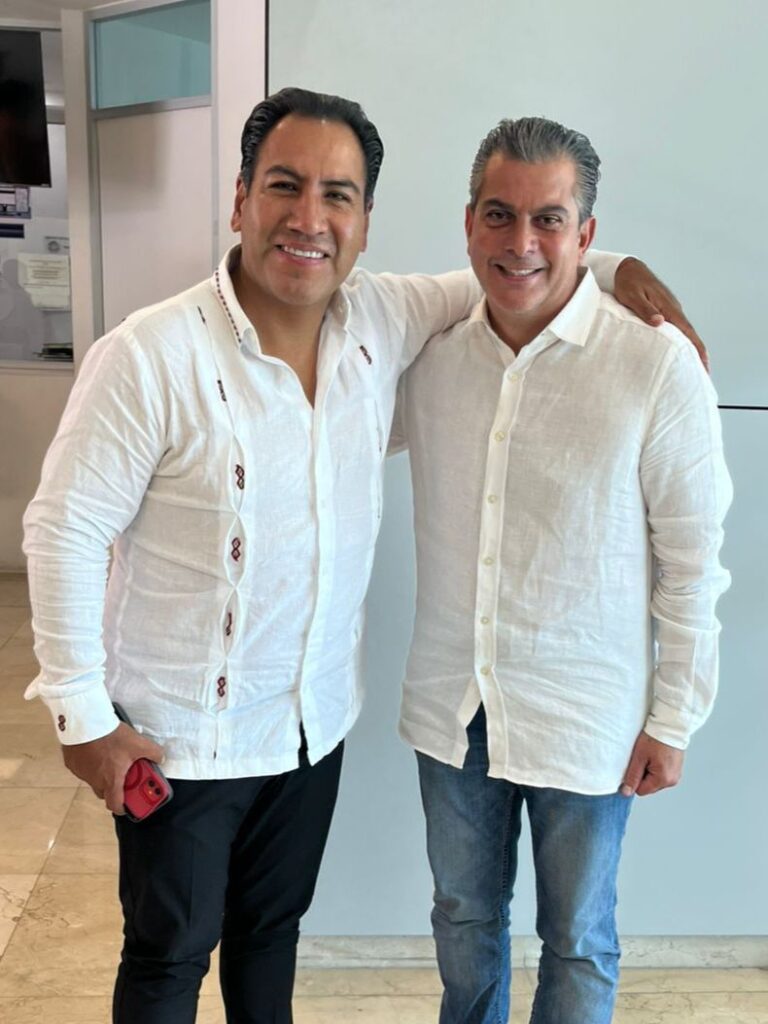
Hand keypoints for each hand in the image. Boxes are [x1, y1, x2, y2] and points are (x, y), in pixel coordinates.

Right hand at [62, 723, 165, 814]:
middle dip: (116, 786)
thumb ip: (153, 753)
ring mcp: (82, 773)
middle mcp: (95, 781)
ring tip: (112, 757)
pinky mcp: (73, 764)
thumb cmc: (111, 736)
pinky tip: (98, 750)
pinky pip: (84, 769)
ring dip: (103, 773)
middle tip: (125, 774)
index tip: (131, 802)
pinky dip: (91, 764)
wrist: (85, 722)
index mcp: (111, 780)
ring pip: (94, 780)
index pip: (116, 806)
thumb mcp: (138, 743)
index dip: (124, 807)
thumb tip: (160, 758)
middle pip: (106, 792)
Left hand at [614, 257, 708, 371]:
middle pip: (690, 335)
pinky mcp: (663, 310)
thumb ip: (645, 310)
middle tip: (703, 374)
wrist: (626, 268)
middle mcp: (673, 309)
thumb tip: (660, 322)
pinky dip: (680, 341)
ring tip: (692, 368)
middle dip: (698, 354)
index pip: (688, 331)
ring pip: (683, 333)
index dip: (698, 349)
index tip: (705, 364)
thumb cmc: (627, 282)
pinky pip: (675, 328)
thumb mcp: (633, 296)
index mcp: (668, 307)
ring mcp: (669, 309)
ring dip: (689, 349)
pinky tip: (677, 351)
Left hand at [620, 731, 683, 797]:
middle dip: (643, 774)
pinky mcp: (676, 769)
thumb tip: (626, 792)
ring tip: (651, 755)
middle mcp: (672, 781)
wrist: (670, 725)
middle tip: (644, 757)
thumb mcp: (639, 757)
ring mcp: (676, 775)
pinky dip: (656, 766)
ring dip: (649, 770)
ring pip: (654, 780)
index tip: (635, 765)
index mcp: (663, 779)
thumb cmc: (655, 738)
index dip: (634, 779)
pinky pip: (661, 774)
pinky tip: (656, 755)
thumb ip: (632, 776)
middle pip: (648, 786)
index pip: (641, 790)